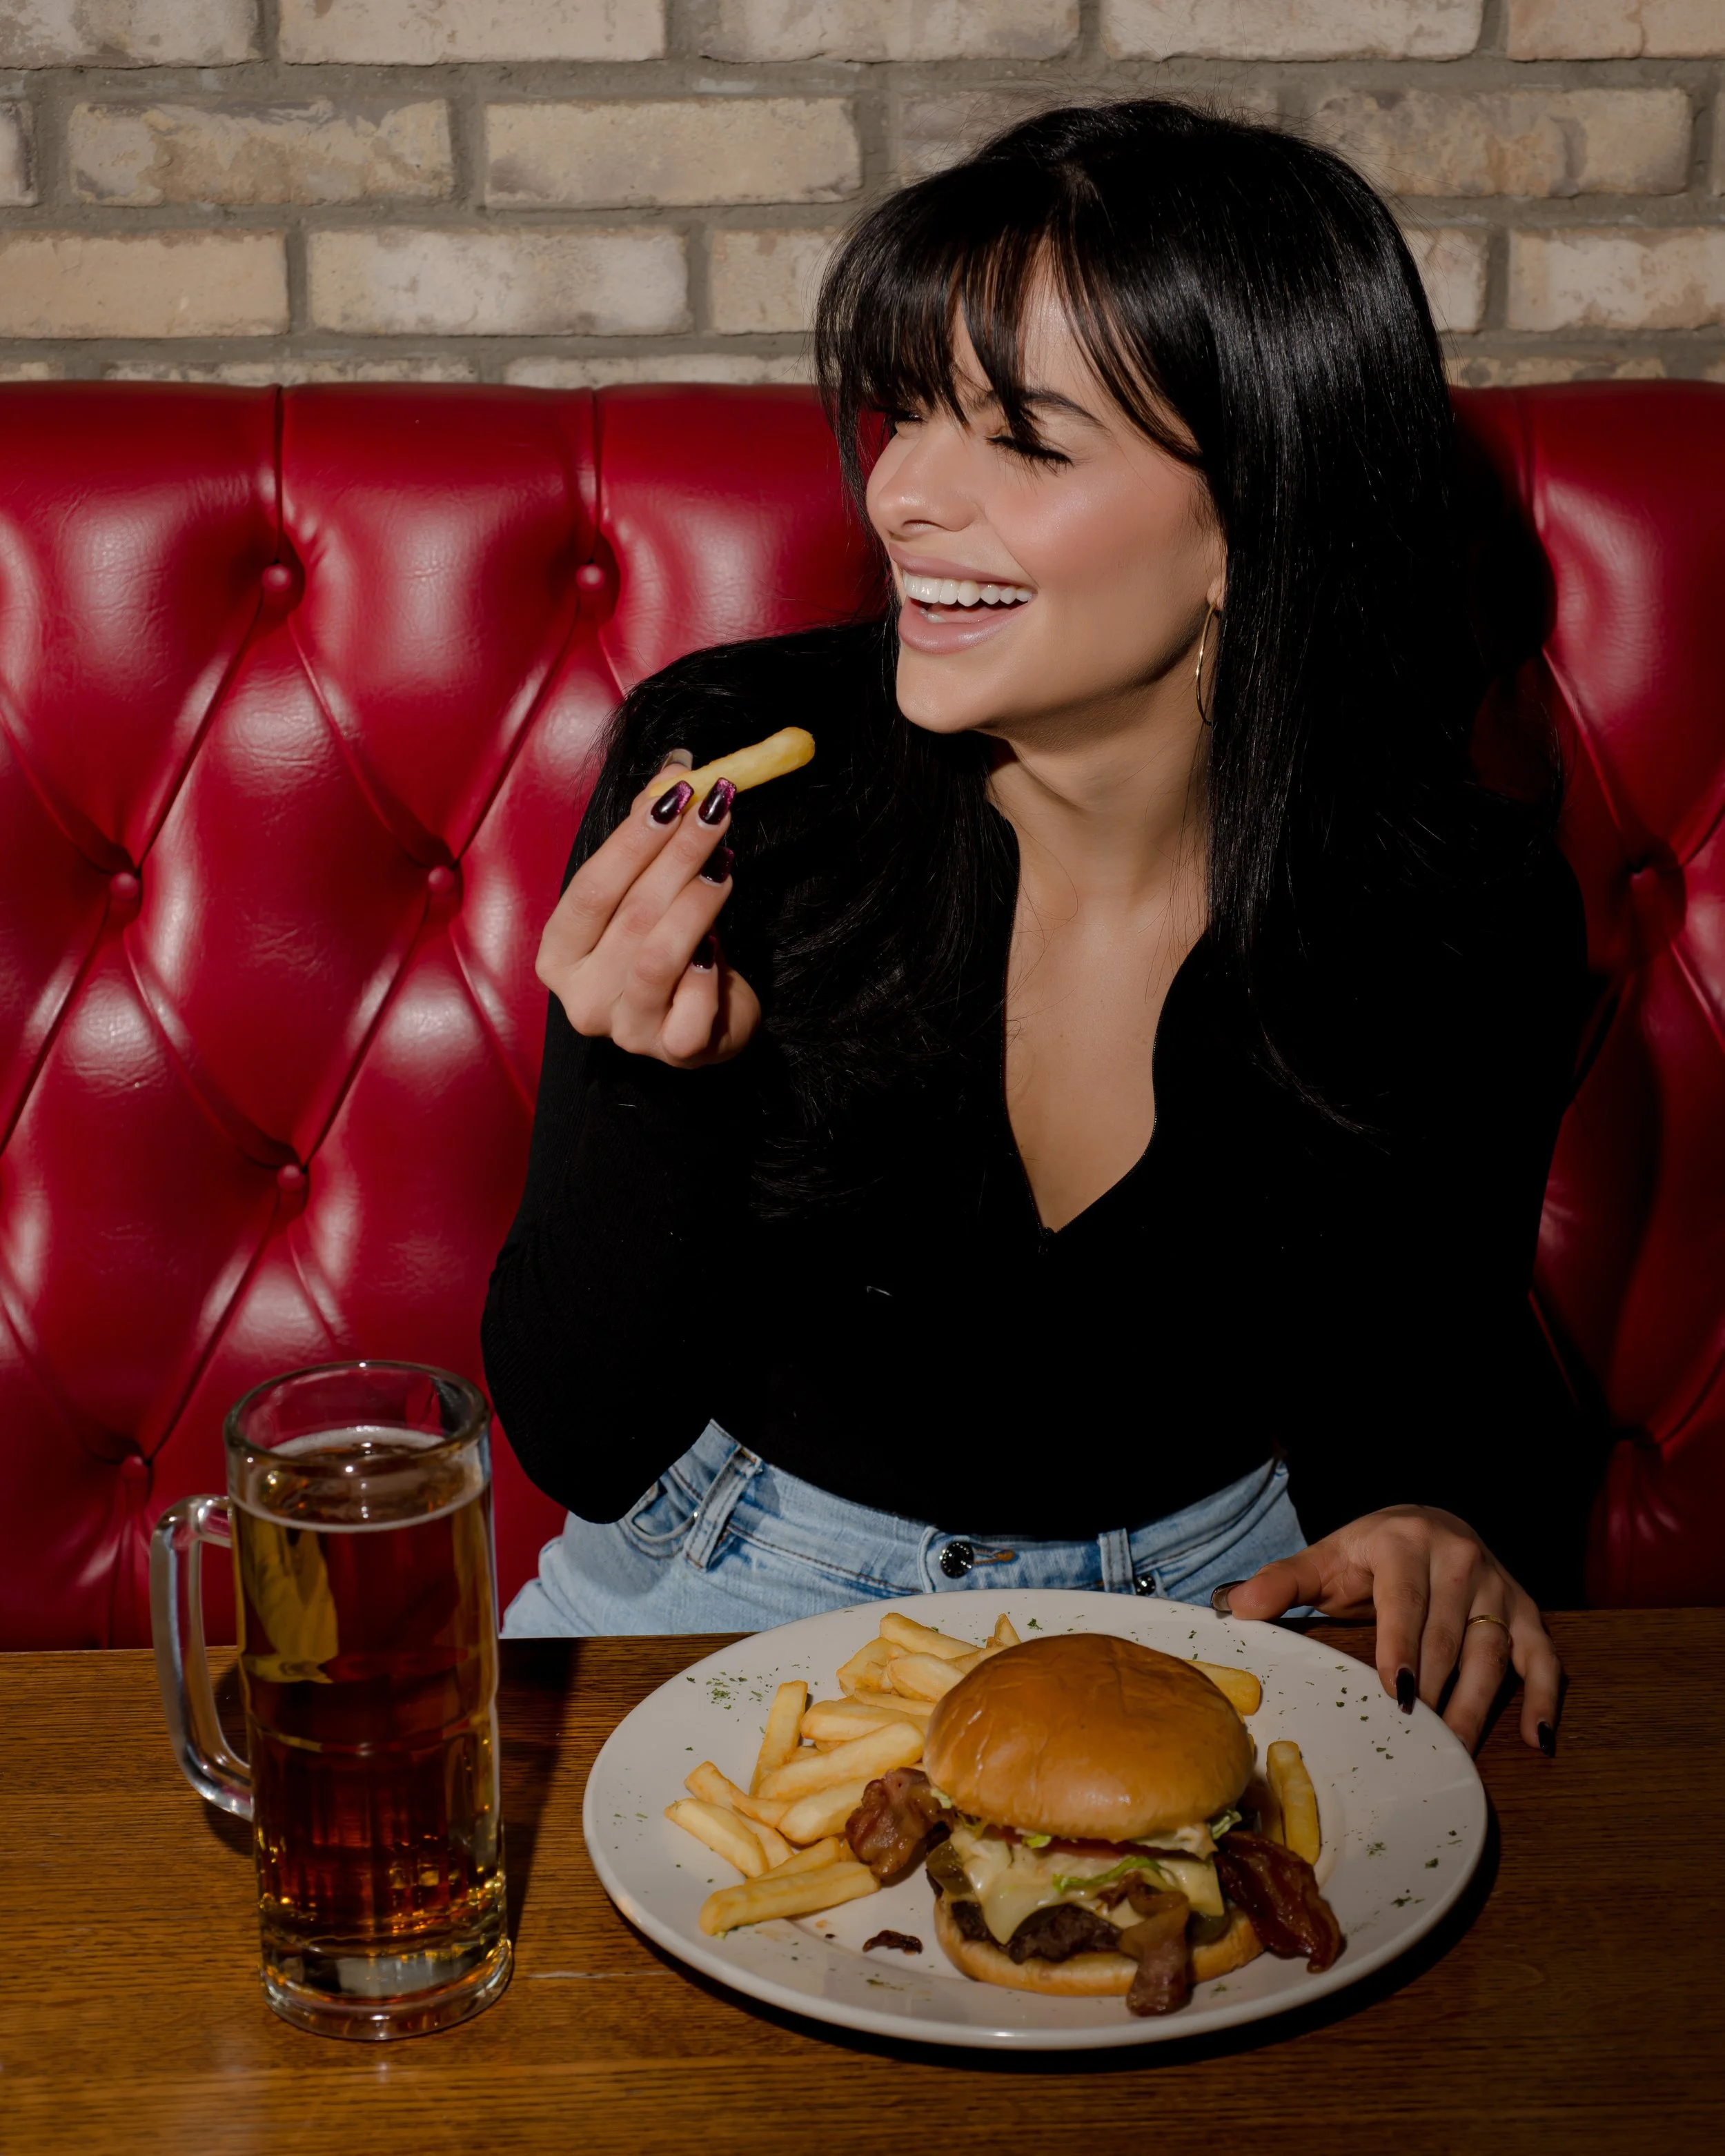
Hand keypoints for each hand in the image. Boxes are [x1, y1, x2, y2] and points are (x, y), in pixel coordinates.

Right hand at [535, 750, 760, 1066]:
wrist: (703, 1018)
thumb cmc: (665, 947)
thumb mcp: (647, 892)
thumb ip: (651, 835)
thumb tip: (677, 767)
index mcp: (559, 953)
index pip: (590, 888)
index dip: (634, 839)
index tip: (677, 793)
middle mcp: (581, 996)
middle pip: (630, 916)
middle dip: (678, 855)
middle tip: (717, 810)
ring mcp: (625, 1030)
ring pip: (660, 957)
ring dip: (698, 902)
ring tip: (725, 863)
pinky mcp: (671, 1052)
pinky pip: (690, 1008)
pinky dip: (708, 973)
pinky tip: (719, 947)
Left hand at [1219, 1505, 1559, 1754]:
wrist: (1425, 1523)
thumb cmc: (1367, 1554)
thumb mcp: (1324, 1559)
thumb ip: (1282, 1581)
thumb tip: (1237, 1607)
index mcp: (1404, 1543)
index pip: (1404, 1600)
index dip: (1401, 1645)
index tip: (1397, 1691)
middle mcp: (1459, 1559)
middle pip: (1448, 1635)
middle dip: (1433, 1689)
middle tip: (1417, 1740)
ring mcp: (1497, 1587)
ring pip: (1492, 1654)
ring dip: (1479, 1705)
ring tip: (1458, 1751)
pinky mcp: (1524, 1611)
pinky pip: (1543, 1656)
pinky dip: (1545, 1697)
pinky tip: (1537, 1738)